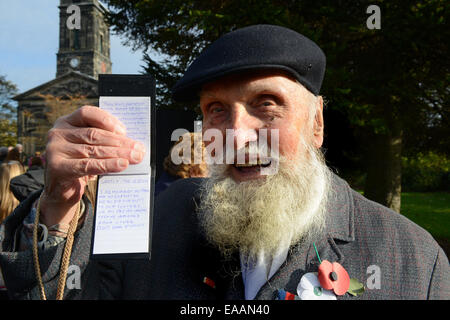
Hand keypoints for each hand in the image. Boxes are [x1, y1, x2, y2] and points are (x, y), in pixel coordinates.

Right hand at [39, 105, 145, 226]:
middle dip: (120, 142)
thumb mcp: (88, 149)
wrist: (60, 191)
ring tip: (135, 157)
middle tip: (139, 148)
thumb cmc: (79, 166)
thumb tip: (132, 143)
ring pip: (93, 150)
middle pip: (94, 134)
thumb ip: (103, 141)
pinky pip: (88, 165)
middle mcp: (57, 133)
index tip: (124, 130)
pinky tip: (122, 165)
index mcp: (66, 122)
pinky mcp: (57, 167)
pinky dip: (108, 165)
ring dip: (118, 153)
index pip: (87, 113)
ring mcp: (54, 150)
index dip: (106, 119)